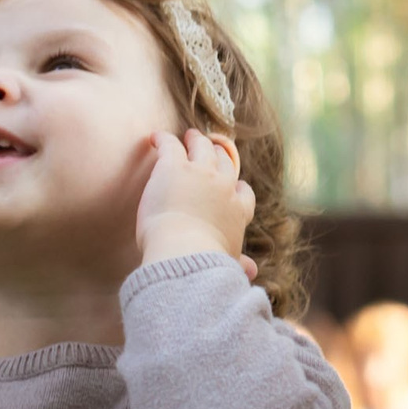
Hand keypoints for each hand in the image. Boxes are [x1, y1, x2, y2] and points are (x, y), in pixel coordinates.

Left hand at [135, 130, 253, 265]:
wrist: (184, 252)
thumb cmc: (204, 263)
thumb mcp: (228, 263)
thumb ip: (239, 263)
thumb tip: (251, 272)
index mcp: (238, 211)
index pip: (242, 192)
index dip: (236, 186)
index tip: (232, 185)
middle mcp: (223, 187)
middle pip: (224, 162)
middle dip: (219, 154)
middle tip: (211, 148)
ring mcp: (200, 173)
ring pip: (202, 147)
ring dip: (196, 140)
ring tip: (190, 136)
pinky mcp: (174, 166)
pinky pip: (170, 144)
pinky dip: (163, 139)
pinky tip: (156, 137)